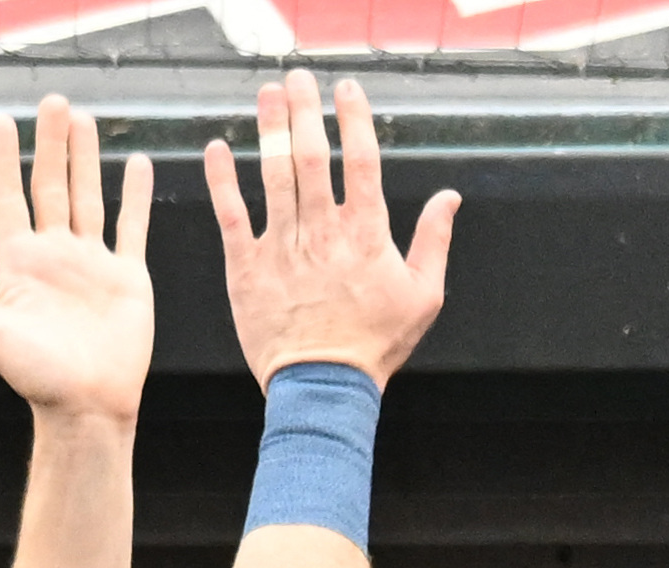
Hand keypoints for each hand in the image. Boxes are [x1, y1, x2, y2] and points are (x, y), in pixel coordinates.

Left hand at [0, 96, 155, 425]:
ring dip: (86, 159)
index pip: (7, 198)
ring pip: (88, 196)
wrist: (88, 405)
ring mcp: (91, 262)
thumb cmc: (35, 377)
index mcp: (19, 262)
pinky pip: (132, 226)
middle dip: (51, 144)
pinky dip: (136, 195)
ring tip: (85, 120)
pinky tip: (138, 166)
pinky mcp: (127, 277)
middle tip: (53, 101)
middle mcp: (54, 254)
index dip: (3, 160)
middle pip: (49, 185)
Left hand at [205, 70, 457, 392]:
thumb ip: (434, 241)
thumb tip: (450, 197)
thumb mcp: (424, 296)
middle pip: (312, 157)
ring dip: (269, 129)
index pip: (362, 163)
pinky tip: (217, 148)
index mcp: (367, 237)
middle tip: (297, 78)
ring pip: (274, 176)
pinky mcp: (247, 268)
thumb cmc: (376, 344)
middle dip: (304, 111)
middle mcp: (323, 233)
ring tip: (267, 93)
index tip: (346, 89)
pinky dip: (222, 180)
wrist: (325, 388)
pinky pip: (232, 215)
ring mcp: (283, 248)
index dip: (354, 120)